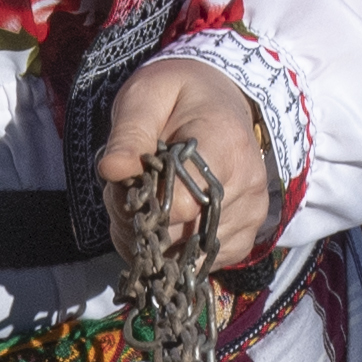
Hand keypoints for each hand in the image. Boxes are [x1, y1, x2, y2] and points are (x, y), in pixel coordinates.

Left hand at [93, 65, 276, 279]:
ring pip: (180, 255)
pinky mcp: (243, 240)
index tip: (125, 182)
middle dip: (137, 219)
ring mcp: (249, 217)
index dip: (142, 203)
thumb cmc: (178, 96)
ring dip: (149, 236)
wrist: (221, 100)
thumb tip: (112, 171)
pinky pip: (194, 265)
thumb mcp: (145, 96)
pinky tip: (165, 217)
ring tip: (149, 197)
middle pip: (176, 234)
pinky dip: (168, 249)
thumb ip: (128, 134)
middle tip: (131, 185)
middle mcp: (246, 186)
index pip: (183, 203)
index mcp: (225, 144)